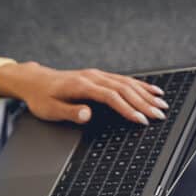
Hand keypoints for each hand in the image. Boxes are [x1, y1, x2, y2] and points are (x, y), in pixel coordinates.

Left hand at [0, 61, 168, 125]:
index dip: (127, 109)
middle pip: (123, 89)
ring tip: (162, 104)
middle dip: (143, 103)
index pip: (110, 97)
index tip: (141, 120)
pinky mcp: (98, 76)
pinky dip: (140, 85)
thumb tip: (87, 114)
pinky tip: (152, 90)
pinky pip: (123, 79)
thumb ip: (70, 112)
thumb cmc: (40, 97)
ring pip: (126, 83)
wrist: (33, 81)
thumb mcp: (49, 109)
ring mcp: (96, 75)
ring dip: (145, 93)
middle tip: (160, 115)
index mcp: (80, 85)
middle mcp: (91, 77)